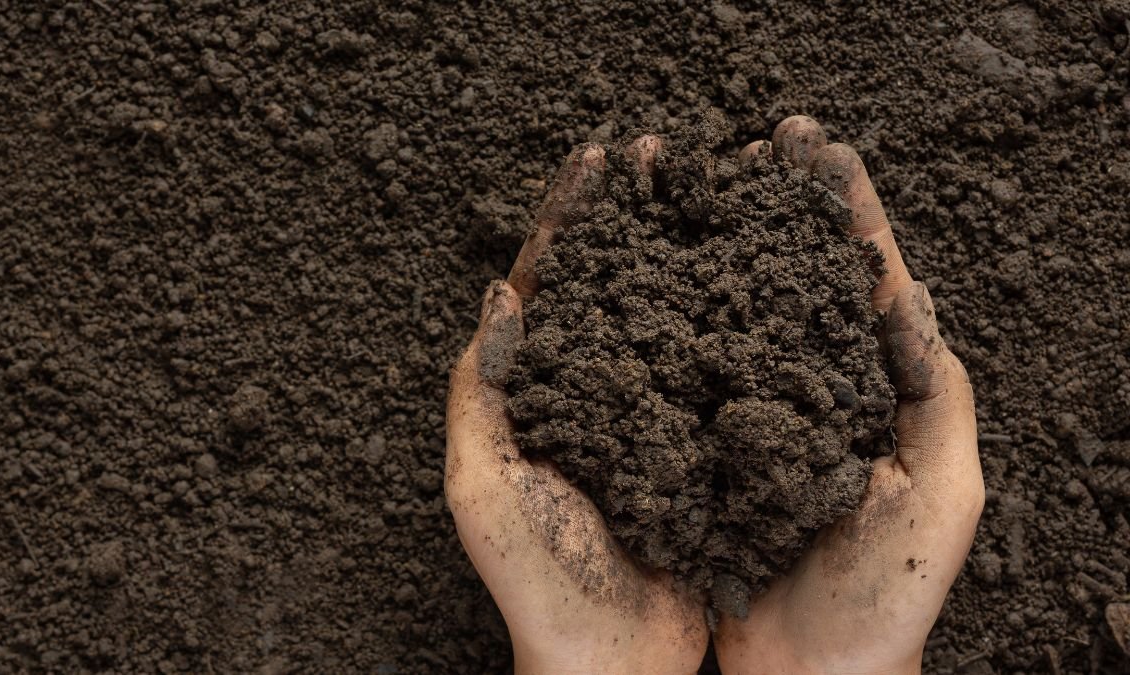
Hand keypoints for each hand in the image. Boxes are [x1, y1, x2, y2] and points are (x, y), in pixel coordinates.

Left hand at [445, 138, 708, 674]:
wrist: (608, 663)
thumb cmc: (534, 582)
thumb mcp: (482, 488)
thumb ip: (482, 394)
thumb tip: (500, 293)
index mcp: (538, 390)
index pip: (549, 283)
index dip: (570, 217)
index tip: (598, 158)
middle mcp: (594, 390)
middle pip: (614, 284)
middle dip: (636, 217)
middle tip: (668, 153)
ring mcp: (648, 415)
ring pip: (671, 317)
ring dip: (691, 255)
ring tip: (722, 196)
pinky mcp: (696, 447)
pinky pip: (717, 374)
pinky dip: (738, 326)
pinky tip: (767, 285)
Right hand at [714, 117, 983, 673]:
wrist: (812, 673)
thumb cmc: (885, 594)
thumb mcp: (941, 492)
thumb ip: (935, 394)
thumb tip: (907, 292)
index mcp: (880, 386)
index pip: (867, 276)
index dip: (843, 207)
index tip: (815, 148)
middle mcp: (816, 387)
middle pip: (799, 276)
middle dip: (780, 206)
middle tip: (755, 143)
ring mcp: (759, 413)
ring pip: (736, 311)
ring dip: (718, 245)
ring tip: (691, 185)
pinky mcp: (708, 445)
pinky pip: (688, 368)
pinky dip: (669, 318)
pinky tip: (645, 280)